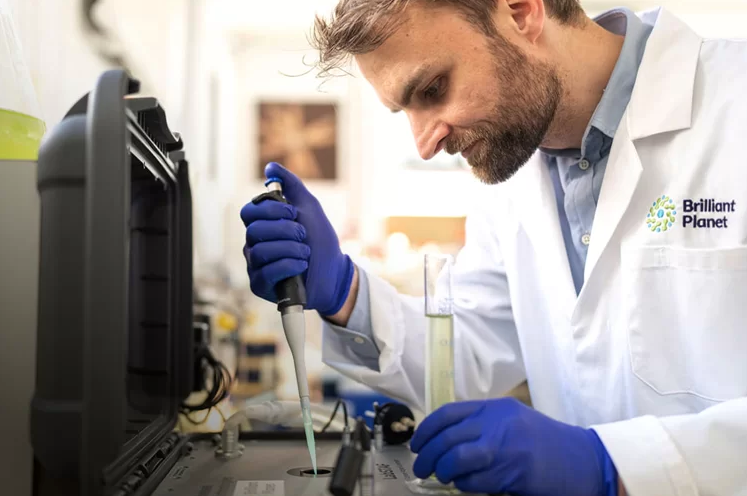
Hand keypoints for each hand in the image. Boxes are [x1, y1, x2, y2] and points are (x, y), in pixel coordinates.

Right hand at [240, 162, 354, 315]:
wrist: (335, 273)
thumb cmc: (320, 241)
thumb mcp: (309, 208)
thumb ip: (291, 186)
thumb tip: (271, 167)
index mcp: (262, 226)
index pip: (249, 212)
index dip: (270, 210)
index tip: (292, 212)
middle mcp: (254, 245)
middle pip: (254, 231)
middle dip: (285, 230)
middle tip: (303, 234)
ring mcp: (256, 266)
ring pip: (261, 252)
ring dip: (290, 249)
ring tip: (306, 253)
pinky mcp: (261, 285)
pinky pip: (267, 272)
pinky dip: (288, 266)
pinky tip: (302, 266)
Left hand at [410, 398, 618, 495]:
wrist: (585, 460)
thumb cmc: (547, 443)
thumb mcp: (514, 421)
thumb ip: (483, 425)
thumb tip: (445, 442)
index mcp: (496, 407)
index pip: (449, 413)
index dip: (427, 429)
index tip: (417, 443)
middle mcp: (498, 423)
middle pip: (448, 437)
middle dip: (427, 455)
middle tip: (421, 467)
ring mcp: (506, 447)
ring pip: (457, 459)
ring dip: (443, 471)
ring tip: (441, 477)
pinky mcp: (514, 473)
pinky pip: (475, 481)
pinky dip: (464, 485)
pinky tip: (464, 485)